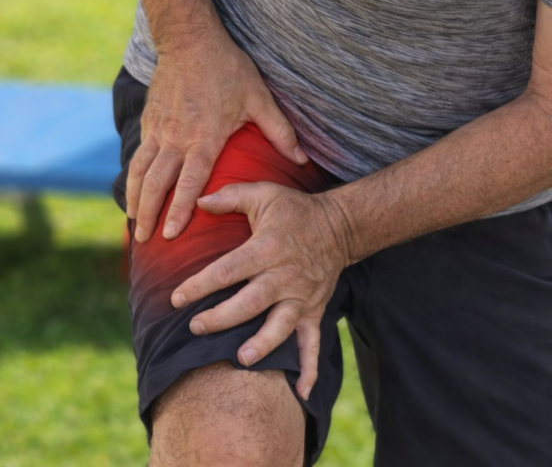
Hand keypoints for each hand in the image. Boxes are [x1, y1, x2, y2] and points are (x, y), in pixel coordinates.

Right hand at [126, 32, 307, 241]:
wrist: (190, 39)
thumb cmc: (228, 69)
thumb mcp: (258, 98)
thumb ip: (279, 131)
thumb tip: (302, 158)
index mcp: (204, 138)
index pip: (189, 183)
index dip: (180, 211)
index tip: (172, 235)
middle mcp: (176, 138)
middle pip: (156, 184)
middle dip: (149, 215)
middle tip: (146, 240)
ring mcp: (159, 129)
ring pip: (140, 171)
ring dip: (134, 199)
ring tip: (135, 222)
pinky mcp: (149, 119)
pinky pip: (138, 153)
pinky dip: (132, 176)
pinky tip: (133, 189)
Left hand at [170, 183, 349, 399]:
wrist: (340, 226)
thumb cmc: (295, 210)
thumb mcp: (264, 193)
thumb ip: (230, 196)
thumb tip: (197, 200)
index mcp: (267, 248)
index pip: (228, 269)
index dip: (200, 285)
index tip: (176, 298)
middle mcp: (284, 276)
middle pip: (250, 302)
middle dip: (222, 318)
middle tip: (196, 327)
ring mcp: (301, 297)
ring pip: (280, 326)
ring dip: (262, 344)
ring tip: (242, 360)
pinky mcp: (314, 311)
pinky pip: (313, 344)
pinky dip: (309, 370)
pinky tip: (299, 394)